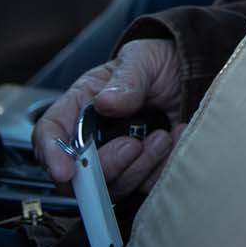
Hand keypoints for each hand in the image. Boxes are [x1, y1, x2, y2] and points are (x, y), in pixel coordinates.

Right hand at [33, 38, 186, 198]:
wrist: (194, 78)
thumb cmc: (159, 65)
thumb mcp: (143, 59)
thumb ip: (127, 78)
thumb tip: (106, 102)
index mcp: (81, 106)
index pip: (50, 133)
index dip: (51, 154)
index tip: (65, 170)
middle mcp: (93, 138)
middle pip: (79, 174)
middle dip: (106, 166)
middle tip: (133, 145)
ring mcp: (118, 159)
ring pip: (113, 187)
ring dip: (138, 167)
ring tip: (162, 136)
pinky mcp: (143, 173)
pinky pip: (145, 187)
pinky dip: (162, 167)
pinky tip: (175, 137)